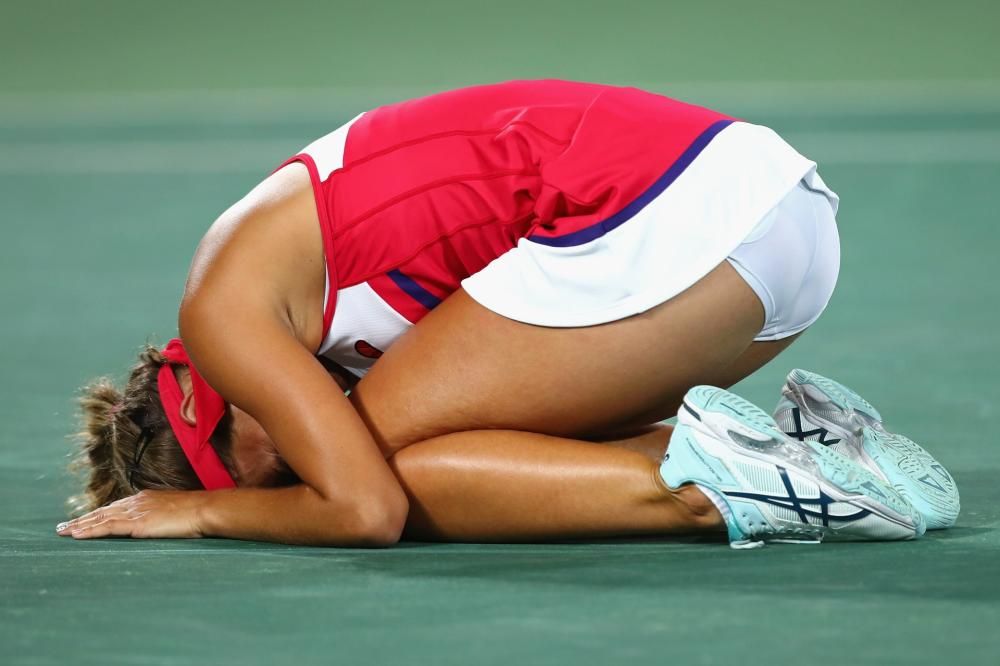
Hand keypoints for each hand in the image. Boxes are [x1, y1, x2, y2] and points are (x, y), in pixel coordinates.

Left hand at [56, 490, 206, 539]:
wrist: (205, 509)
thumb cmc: (197, 512)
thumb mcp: (176, 511)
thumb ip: (162, 515)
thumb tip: (159, 523)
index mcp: (146, 498)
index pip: (116, 506)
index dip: (99, 513)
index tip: (85, 518)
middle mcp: (137, 502)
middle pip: (103, 511)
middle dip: (83, 519)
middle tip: (64, 526)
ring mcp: (135, 512)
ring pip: (100, 518)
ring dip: (80, 525)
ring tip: (64, 532)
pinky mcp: (136, 524)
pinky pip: (107, 527)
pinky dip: (90, 531)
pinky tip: (77, 536)